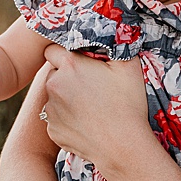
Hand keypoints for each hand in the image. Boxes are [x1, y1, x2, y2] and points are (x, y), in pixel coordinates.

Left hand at [39, 44, 153, 169]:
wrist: (122, 146)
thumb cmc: (128, 104)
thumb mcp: (130, 67)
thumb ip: (117, 45)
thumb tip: (113, 33)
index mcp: (70, 66)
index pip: (52, 49)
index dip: (64, 53)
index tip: (79, 61)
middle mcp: (53, 85)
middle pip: (54, 73)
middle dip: (68, 76)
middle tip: (91, 86)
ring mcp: (50, 110)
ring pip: (54, 97)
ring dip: (67, 98)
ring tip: (91, 108)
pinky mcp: (51, 130)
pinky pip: (57, 119)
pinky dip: (68, 119)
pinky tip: (87, 123)